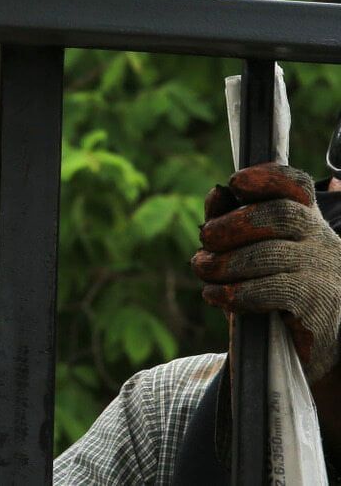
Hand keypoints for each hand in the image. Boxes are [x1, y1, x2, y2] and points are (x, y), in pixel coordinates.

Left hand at [193, 163, 340, 382]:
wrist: (309, 351)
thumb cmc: (274, 296)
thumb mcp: (252, 255)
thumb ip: (233, 223)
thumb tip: (217, 194)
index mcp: (308, 223)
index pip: (298, 187)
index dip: (268, 177)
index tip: (234, 182)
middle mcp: (323, 242)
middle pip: (281, 214)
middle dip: (233, 224)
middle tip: (205, 239)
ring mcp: (325, 273)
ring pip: (271, 252)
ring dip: (226, 261)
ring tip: (203, 270)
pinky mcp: (318, 304)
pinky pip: (272, 289)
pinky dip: (236, 291)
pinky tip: (217, 296)